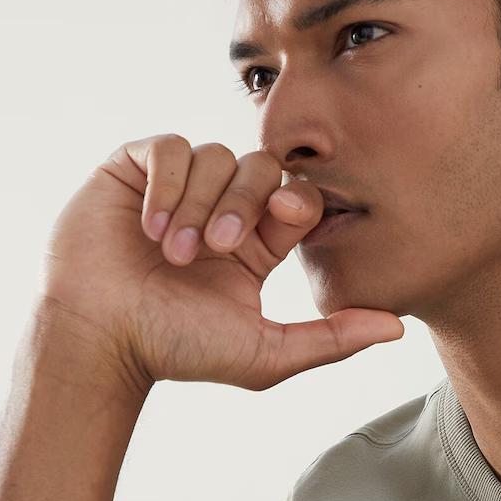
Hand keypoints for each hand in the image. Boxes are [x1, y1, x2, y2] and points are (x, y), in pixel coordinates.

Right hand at [38, 133, 403, 392]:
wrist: (102, 339)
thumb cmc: (178, 349)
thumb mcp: (266, 352)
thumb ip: (334, 338)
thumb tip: (398, 326)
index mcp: (259, 242)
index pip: (298, 195)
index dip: (297, 199)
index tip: (282, 221)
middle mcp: (223, 208)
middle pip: (261, 168)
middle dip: (242, 204)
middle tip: (216, 249)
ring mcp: (181, 186)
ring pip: (214, 157)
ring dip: (197, 205)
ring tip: (172, 254)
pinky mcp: (136, 170)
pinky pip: (169, 147)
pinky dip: (166, 184)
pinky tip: (150, 226)